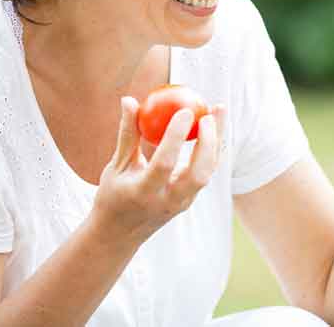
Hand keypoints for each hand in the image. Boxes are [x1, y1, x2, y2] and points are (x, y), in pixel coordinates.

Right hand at [90, 96, 225, 245]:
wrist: (120, 234)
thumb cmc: (113, 194)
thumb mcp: (116, 166)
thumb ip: (127, 134)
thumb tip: (129, 100)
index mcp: (143, 193)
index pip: (164, 164)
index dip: (175, 137)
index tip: (184, 111)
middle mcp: (167, 201)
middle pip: (198, 173)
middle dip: (208, 142)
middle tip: (209, 112)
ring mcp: (182, 203)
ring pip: (208, 173)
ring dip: (217, 141)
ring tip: (219, 109)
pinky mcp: (191, 199)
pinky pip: (207, 172)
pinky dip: (214, 148)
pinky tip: (217, 124)